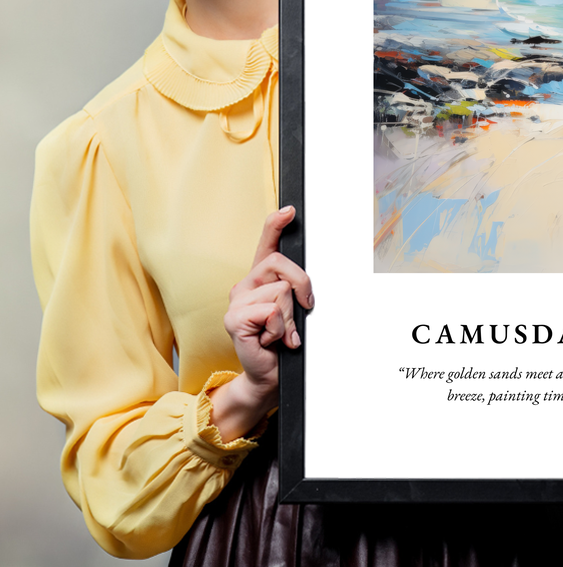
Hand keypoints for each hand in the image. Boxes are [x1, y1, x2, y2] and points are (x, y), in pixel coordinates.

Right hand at [209, 206, 313, 440]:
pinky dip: (280, 329)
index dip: (276, 225)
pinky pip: (271, 311)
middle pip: (281, 264)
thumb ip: (294, 290)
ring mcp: (236, 301)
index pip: (266, 244)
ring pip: (281, 291)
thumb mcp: (294, 310)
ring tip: (281, 333)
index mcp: (260, 280)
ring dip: (290, 317)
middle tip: (303, 310)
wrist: (269, 375)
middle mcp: (245, 285)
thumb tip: (305, 283)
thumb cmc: (282, 342)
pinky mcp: (234, 319)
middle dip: (302, 286)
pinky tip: (271, 340)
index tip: (290, 211)